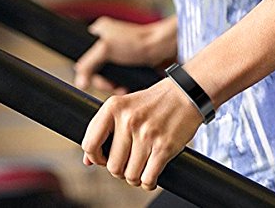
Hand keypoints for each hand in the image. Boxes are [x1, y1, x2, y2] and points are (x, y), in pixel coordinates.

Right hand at [74, 15, 176, 93]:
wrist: (161, 48)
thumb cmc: (137, 41)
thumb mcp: (105, 49)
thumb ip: (88, 65)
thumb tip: (79, 81)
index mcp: (100, 30)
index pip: (84, 54)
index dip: (88, 69)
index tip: (94, 78)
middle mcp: (109, 41)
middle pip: (96, 67)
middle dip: (103, 80)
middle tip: (110, 85)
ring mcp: (119, 53)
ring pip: (107, 75)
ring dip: (113, 85)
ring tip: (120, 88)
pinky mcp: (129, 63)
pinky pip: (119, 78)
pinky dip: (121, 85)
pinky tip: (125, 87)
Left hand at [81, 78, 202, 189]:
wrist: (186, 93)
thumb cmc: (155, 102)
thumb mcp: (126, 106)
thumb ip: (104, 130)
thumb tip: (88, 160)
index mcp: (114, 106)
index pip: (90, 143)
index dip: (96, 157)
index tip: (104, 158)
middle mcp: (128, 119)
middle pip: (112, 166)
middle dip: (120, 170)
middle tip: (130, 161)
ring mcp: (146, 134)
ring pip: (130, 175)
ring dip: (136, 177)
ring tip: (142, 166)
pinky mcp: (163, 146)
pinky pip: (148, 179)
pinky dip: (149, 181)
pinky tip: (152, 172)